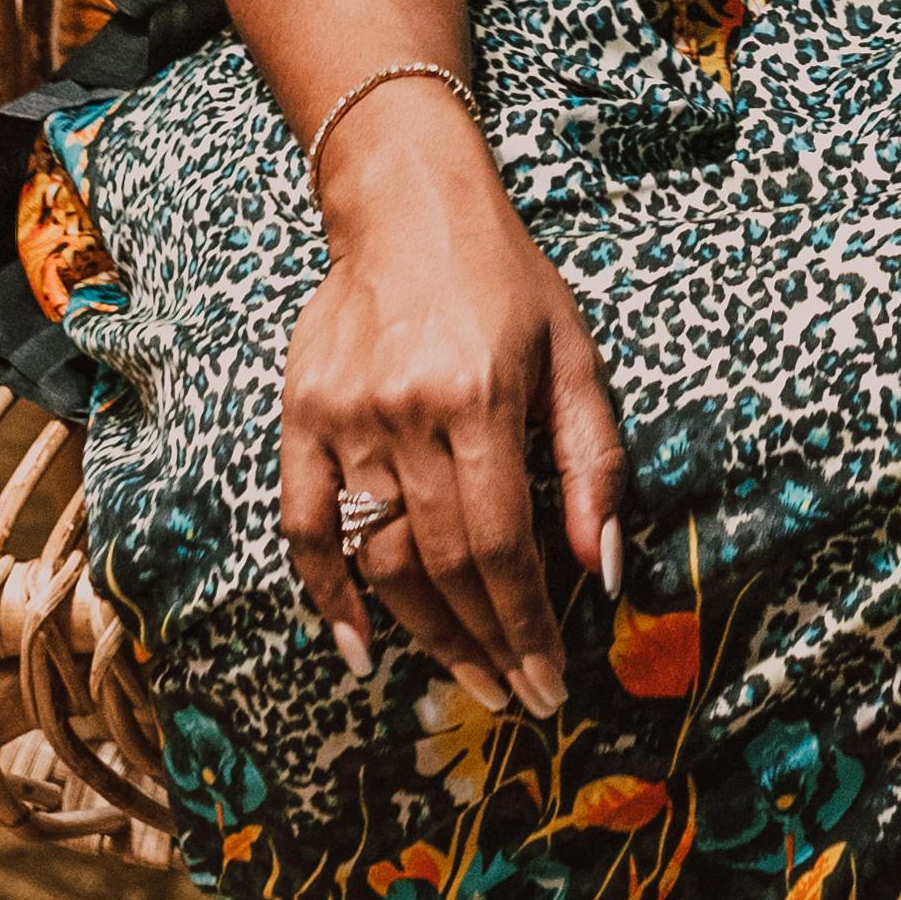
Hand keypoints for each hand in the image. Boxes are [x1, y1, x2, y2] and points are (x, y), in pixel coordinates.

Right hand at [276, 98, 627, 715]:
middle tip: (513, 696)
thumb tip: (600, 571)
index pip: (502, 546)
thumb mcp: (574, 358)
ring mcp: (345, 417)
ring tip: (465, 672)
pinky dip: (327, 594)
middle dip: (485, 644)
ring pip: (378, 557)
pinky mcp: (300, 416)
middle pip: (442, 565)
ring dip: (424, 632)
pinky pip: (304, 526)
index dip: (526, 626)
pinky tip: (359, 647)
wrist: (407, 204)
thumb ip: (592, 465)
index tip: (549, 685)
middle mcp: (407, 413)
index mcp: (481, 397)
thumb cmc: (507, 282)